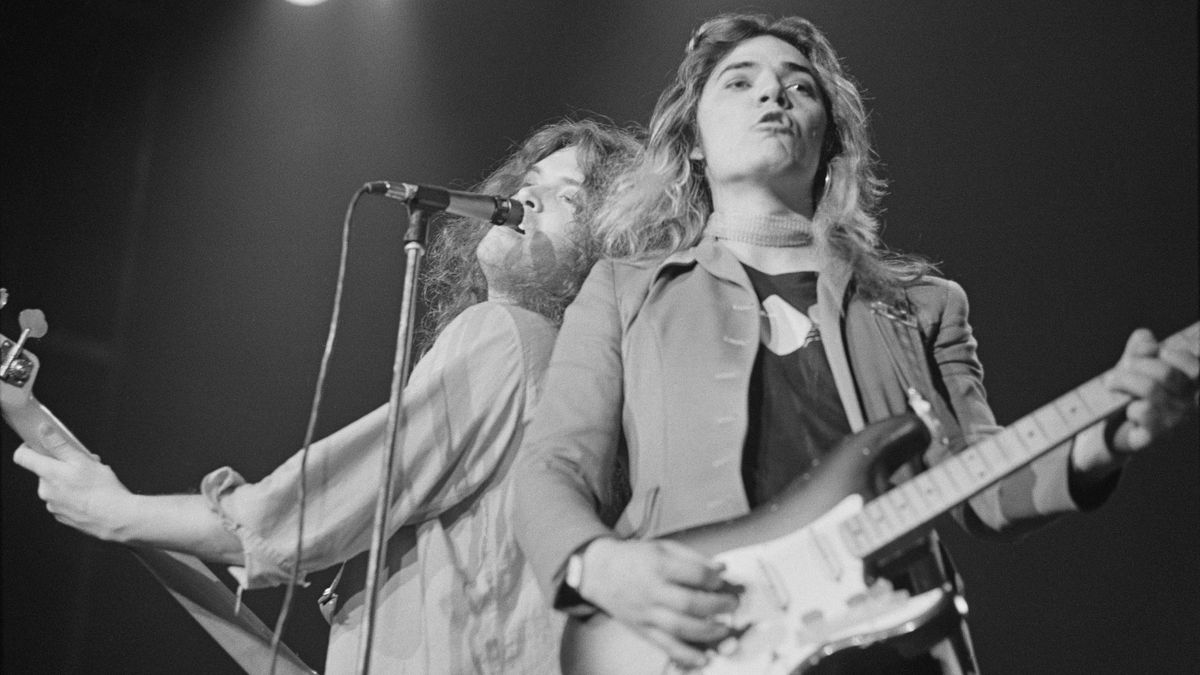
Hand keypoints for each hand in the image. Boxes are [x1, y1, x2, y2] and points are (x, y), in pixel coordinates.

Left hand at [12, 441, 137, 541]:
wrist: (116, 518)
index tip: (38, 444)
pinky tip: (89, 495)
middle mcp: (45, 490)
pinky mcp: (61, 516)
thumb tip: (43, 430)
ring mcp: (52, 505)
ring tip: (91, 482)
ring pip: (56, 485)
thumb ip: (59, 444)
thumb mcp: (83, 460)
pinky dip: (72, 495)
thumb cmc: (102, 489)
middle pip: (44, 471)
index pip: (22, 457)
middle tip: (83, 465)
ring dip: (68, 480)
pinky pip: (62, 499)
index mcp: (48, 474)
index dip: (28, 447)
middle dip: (62, 465)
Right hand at [579, 538, 740, 668]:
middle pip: (690, 603)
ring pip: (680, 627)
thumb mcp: (662, 547)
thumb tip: (722, 568)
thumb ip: (693, 557)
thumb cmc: (632, 558)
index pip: (695, 573)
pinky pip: (665, 645)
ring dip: (708, 632)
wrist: (598, 571)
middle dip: (718, 606)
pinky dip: (686, 655)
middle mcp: (652, 590)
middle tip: (732, 605)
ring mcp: (646, 613)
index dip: (714, 579)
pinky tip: (703, 658)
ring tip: (724, 629)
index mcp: (658, 565)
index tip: (723, 581)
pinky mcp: (642, 629)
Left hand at [1074, 328, 1198, 477]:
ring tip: (1111, 383)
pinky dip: (1129, 405)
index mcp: (1190, 386)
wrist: (1113, 430)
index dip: (1169, 354)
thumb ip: (1141, 350)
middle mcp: (1189, 405)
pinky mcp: (1156, 438)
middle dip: (1136, 364)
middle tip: (1118, 369)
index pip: (1194, 366)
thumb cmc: (1130, 394)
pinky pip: (1144, 411)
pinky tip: (1127, 409)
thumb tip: (1144, 336)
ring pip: (1151, 389)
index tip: (1147, 354)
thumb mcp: (1134, 368)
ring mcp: (1176, 423)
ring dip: (1124, 381)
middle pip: (1166, 373)